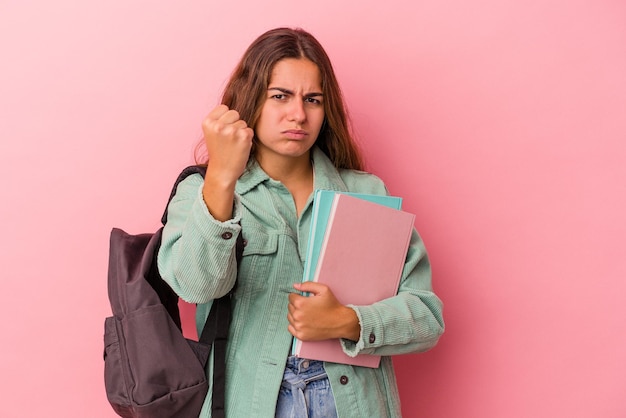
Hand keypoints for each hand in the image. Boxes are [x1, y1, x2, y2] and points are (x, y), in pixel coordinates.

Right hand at [201, 105, 253, 220]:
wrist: (222, 172)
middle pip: (235, 113)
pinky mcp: (243, 136)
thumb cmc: (219, 151)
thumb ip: (219, 119)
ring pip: (243, 122)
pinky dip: (247, 139)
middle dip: (234, 124)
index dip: (226, 119)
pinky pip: (250, 130)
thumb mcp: (212, 132)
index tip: (222, 132)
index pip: (224, 108)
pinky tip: (240, 147)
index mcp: (207, 122)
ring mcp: (231, 130)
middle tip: (228, 139)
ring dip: (241, 132)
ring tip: (233, 144)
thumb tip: (235, 103)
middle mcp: (218, 125)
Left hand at [287, 282, 360, 341]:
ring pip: (289, 317)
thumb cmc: (332, 306)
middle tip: (308, 306)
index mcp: (301, 303)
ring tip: (307, 314)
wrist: (340, 322)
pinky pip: (290, 328)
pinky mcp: (301, 335)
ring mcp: (299, 327)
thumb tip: (295, 286)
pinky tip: (304, 322)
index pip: (291, 297)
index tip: (305, 298)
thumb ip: (307, 285)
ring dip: (295, 314)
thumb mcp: (323, 289)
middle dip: (297, 305)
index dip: (298, 296)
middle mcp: (298, 316)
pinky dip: (295, 324)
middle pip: (290, 307)